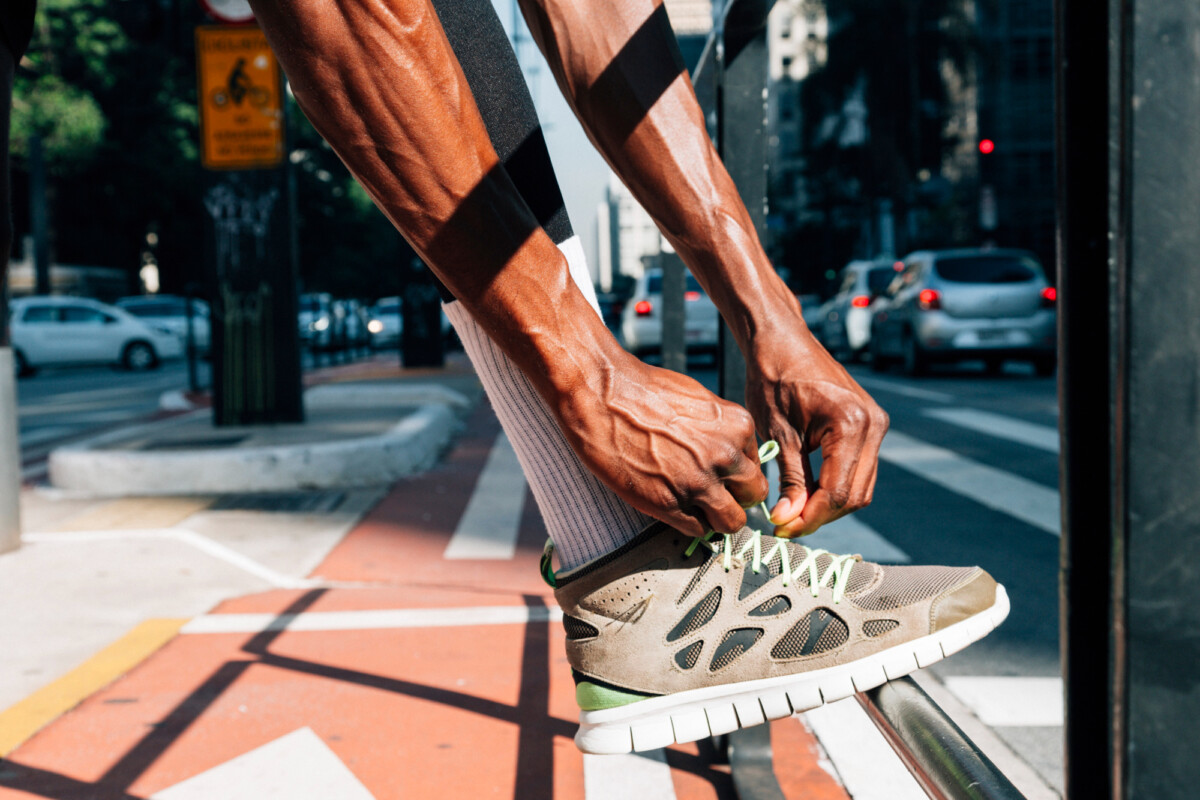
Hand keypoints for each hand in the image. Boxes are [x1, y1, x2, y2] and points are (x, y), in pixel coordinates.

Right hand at [552, 352, 768, 537]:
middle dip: (734, 497)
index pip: (756, 466)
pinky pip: (697, 530)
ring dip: (716, 518)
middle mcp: (725, 457)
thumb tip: (728, 450)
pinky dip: (688, 523)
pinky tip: (671, 505)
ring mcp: (699, 484)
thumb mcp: (699, 400)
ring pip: (731, 522)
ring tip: (696, 507)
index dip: (737, 473)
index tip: (721, 475)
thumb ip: (721, 429)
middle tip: (713, 493)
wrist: (602, 394)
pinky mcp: (669, 504)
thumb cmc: (644, 390)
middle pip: (753, 495)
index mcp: (738, 427)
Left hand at [745, 324, 888, 536]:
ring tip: (793, 511)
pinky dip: (836, 485)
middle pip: (855, 494)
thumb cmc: (773, 380)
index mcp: (851, 424)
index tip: (783, 529)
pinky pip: (859, 468)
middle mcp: (873, 424)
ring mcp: (876, 424)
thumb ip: (790, 480)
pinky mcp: (869, 425)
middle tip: (786, 525)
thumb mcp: (778, 434)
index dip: (810, 517)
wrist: (781, 343)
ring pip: (861, 485)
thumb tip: (788, 520)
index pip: (837, 491)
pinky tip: (808, 491)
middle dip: (821, 514)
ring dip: (829, 504)